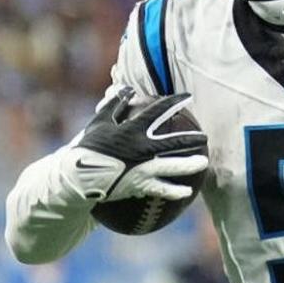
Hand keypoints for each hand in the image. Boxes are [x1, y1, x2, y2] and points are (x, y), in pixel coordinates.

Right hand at [65, 88, 208, 201]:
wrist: (78, 177)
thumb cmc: (88, 146)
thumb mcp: (100, 121)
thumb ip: (115, 104)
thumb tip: (127, 89)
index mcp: (132, 130)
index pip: (158, 112)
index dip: (174, 103)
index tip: (187, 97)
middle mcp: (141, 149)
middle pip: (172, 142)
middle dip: (191, 139)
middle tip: (205, 136)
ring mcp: (141, 169)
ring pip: (171, 168)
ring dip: (189, 165)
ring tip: (203, 163)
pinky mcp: (139, 186)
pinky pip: (160, 189)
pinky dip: (173, 191)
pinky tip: (186, 193)